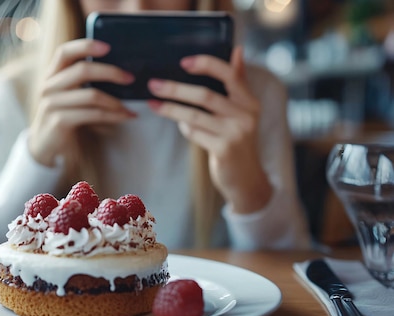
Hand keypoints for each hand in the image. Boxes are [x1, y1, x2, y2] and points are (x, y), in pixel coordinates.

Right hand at [28, 39, 135, 166]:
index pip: (64, 52)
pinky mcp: (59, 121)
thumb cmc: (65, 119)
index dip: (85, 46)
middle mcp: (48, 87)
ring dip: (115, 101)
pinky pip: (93, 114)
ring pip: (91, 95)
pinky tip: (124, 117)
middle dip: (110, 72)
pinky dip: (113, 116)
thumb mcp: (70, 96)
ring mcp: (52, 104)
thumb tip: (119, 70)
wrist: (45, 147)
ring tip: (129, 107)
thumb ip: (82, 82)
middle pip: (82, 70)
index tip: (108, 46)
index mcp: (51, 75)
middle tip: (130, 78)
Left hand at [147, 46, 271, 213]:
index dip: (206, 65)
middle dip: (175, 89)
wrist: (245, 177)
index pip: (230, 75)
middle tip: (153, 84)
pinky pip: (194, 133)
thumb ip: (238, 82)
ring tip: (153, 103)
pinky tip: (180, 125)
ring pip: (194, 115)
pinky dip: (184, 127)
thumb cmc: (237, 137)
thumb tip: (237, 50)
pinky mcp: (224, 150)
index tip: (183, 62)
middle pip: (205, 95)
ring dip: (171, 108)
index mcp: (250, 100)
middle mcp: (246, 115)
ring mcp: (235, 134)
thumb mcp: (242, 110)